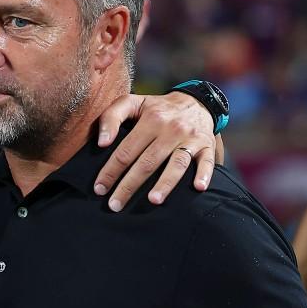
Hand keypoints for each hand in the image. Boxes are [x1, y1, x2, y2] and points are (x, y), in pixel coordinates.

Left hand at [94, 91, 217, 210]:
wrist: (195, 102)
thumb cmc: (157, 108)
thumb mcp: (132, 102)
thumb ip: (111, 117)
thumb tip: (102, 143)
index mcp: (151, 119)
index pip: (126, 150)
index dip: (111, 171)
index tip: (99, 188)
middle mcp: (171, 129)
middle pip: (147, 162)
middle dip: (129, 185)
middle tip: (115, 205)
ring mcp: (190, 139)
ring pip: (177, 163)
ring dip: (165, 183)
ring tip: (153, 200)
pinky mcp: (206, 146)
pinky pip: (206, 161)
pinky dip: (204, 174)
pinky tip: (198, 188)